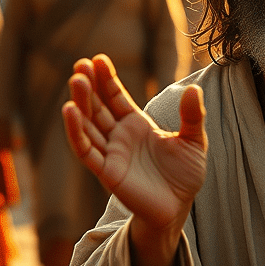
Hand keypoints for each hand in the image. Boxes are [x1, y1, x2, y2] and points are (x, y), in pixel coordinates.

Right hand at [62, 54, 206, 241]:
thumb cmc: (184, 174)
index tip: (97, 59)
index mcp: (136, 125)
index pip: (115, 97)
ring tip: (76, 81)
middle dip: (88, 86)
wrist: (180, 206)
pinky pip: (86, 150)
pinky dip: (77, 132)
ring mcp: (111, 153)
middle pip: (98, 107)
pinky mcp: (107, 172)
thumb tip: (194, 88)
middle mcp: (119, 136)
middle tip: (79, 65)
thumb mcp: (193, 140)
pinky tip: (70, 111)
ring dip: (80, 104)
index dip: (106, 79)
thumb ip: (192, 116)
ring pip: (89, 125)